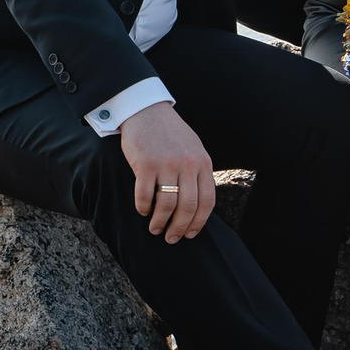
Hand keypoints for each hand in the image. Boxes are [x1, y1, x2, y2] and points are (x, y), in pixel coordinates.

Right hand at [119, 102, 216, 241]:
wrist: (147, 110)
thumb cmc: (170, 134)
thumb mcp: (193, 149)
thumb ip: (197, 173)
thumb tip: (198, 206)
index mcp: (203, 163)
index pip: (207, 201)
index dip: (198, 222)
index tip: (190, 234)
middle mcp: (188, 164)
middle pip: (188, 207)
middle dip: (179, 228)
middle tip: (171, 239)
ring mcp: (167, 164)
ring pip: (167, 205)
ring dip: (160, 222)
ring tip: (155, 229)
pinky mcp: (146, 164)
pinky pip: (145, 195)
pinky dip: (143, 208)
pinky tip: (143, 211)